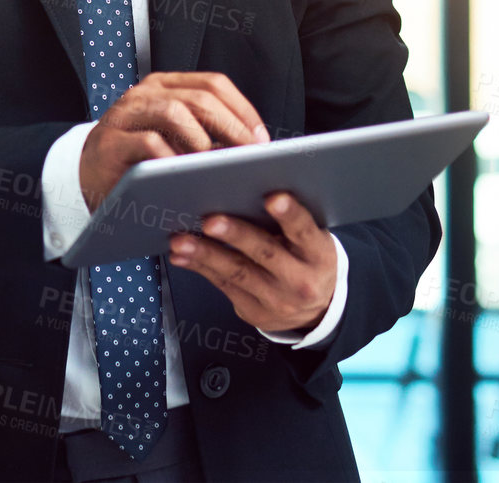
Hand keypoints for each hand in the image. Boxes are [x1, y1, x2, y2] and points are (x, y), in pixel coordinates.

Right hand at [78, 72, 268, 211]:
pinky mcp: (110, 142)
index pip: (213, 83)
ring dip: (202, 141)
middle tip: (249, 156)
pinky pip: (149, 143)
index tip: (262, 140)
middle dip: (232, 128)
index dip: (243, 110)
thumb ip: (204, 131)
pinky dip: (172, 159)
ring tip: (214, 165)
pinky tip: (183, 174)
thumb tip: (253, 147)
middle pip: (199, 98)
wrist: (89, 174)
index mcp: (164, 87)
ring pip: (174, 112)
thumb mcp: (173, 136)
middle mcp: (144, 94)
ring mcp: (125, 115)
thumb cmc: (141, 158)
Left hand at [167, 192, 337, 332]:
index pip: (305, 232)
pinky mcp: (253, 310)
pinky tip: (180, 255)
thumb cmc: (306, 259)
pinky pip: (222, 285)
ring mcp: (276, 299)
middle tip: (210, 221)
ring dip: (205, 254)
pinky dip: (199, 267)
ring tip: (180, 240)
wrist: (316, 311)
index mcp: (319, 254)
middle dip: (236, 235)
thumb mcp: (311, 241)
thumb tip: (245, 187)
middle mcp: (300, 279)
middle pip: (265, 253)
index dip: (290, 215)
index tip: (273, 198)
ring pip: (237, 272)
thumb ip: (288, 221)